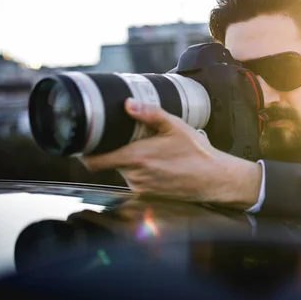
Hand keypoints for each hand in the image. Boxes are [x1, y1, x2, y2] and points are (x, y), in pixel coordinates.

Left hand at [81, 98, 261, 208]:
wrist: (215, 179)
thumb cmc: (197, 153)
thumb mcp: (176, 126)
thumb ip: (150, 113)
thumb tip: (128, 104)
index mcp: (136, 157)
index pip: (94, 161)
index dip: (85, 152)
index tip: (86, 143)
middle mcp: (134, 176)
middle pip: (110, 163)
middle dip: (116, 151)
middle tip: (131, 139)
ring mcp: (141, 188)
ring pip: (124, 172)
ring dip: (131, 162)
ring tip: (151, 152)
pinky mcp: (149, 196)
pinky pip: (136, 181)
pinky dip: (142, 172)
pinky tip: (160, 165)